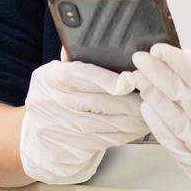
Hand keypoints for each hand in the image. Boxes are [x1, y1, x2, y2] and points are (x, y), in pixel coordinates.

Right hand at [19, 59, 149, 184]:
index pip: (78, 74)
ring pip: (105, 124)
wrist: (38, 140)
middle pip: (96, 103)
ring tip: (150, 112)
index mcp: (48, 77)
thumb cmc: (58, 99)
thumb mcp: (59, 75)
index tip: (130, 80)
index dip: (106, 79)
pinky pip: (105, 140)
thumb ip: (77, 59)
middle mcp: (47, 102)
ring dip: (133, 120)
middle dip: (129, 101)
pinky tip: (138, 127)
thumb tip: (103, 41)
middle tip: (152, 95)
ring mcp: (56, 128)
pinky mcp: (68, 149)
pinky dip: (127, 134)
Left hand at [131, 45, 190, 190]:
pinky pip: (174, 148)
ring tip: (142, 80)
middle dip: (158, 77)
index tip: (159, 49)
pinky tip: (149, 108)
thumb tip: (184, 55)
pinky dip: (159, 127)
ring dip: (154, 100)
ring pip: (173, 126)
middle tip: (141, 60)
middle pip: (183, 103)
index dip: (177, 63)